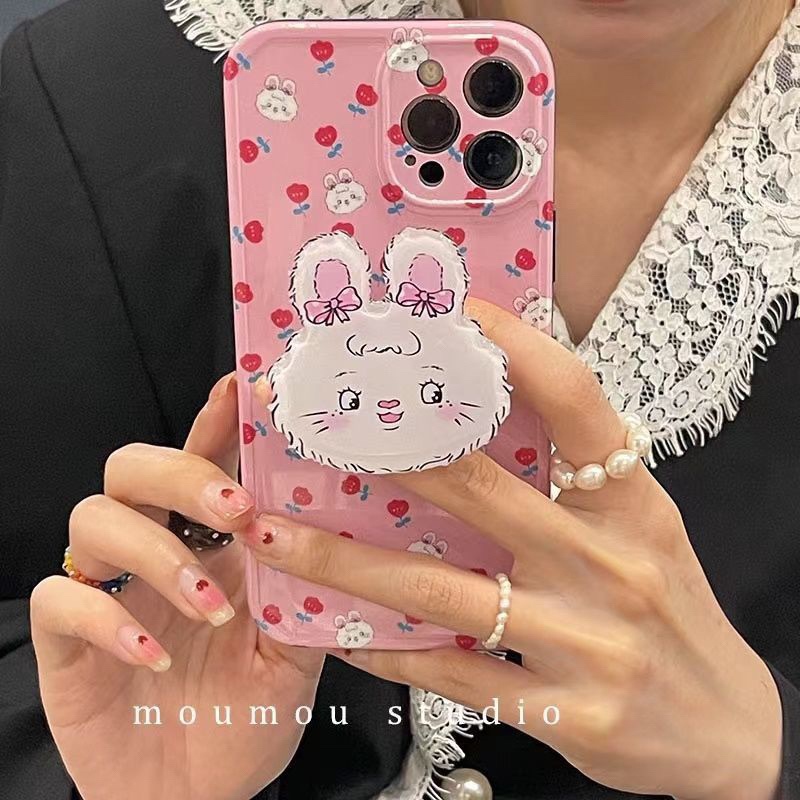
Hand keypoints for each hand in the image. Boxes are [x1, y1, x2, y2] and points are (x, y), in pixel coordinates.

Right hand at [31, 374, 323, 799]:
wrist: (198, 797)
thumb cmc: (248, 716)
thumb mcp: (296, 654)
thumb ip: (305, 593)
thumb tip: (325, 532)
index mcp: (212, 546)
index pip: (206, 462)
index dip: (216, 421)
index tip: (239, 388)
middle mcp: (155, 553)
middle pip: (134, 467)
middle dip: (180, 473)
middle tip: (233, 507)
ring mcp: (108, 592)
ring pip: (94, 520)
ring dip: (157, 553)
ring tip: (210, 606)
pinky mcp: (68, 642)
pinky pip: (62, 599)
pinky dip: (108, 618)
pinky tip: (154, 653)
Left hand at [241, 300, 782, 799]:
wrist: (728, 727)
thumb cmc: (672, 610)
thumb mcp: (643, 529)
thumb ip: (578, 478)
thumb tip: (494, 410)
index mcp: (634, 504)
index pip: (576, 404)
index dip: (516, 349)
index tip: (454, 313)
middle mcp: (609, 562)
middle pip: (477, 487)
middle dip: (382, 450)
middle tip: (309, 422)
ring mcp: (586, 639)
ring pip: (441, 589)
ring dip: (345, 560)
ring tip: (273, 535)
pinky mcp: (563, 712)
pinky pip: (452, 674)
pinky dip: (387, 651)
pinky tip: (335, 633)